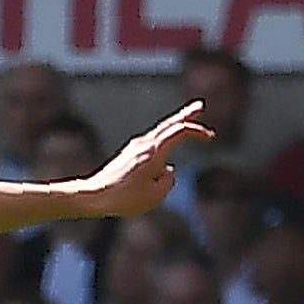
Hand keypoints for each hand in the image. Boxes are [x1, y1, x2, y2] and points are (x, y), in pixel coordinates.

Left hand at [72, 102, 214, 218]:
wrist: (93, 196)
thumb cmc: (124, 198)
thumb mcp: (155, 195)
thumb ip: (168, 181)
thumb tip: (167, 171)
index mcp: (153, 151)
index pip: (180, 131)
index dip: (197, 130)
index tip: (210, 137)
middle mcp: (143, 145)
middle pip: (169, 124)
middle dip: (186, 115)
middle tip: (200, 106)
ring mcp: (134, 148)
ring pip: (159, 132)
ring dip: (174, 126)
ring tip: (185, 122)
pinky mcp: (128, 156)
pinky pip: (152, 143)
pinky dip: (163, 140)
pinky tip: (165, 146)